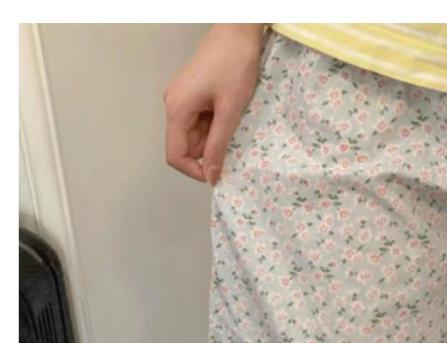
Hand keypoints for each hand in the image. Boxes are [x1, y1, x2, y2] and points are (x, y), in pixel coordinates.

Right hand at [163, 24, 264, 185]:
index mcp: (177, 109)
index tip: (215, 175)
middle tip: (232, 145)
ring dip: (213, 138)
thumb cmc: (234, 63)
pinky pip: (200, 120)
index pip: (175, 155)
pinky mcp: (193, 92)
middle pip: (185, 145)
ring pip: (195, 134)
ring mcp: (182, 97)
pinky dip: (215, 125)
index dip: (194, 170)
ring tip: (233, 123)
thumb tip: (210, 176)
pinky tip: (230, 115)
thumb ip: (217, 146)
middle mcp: (174, 104)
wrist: (239, 29)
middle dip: (207, 152)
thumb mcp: (229, 111)